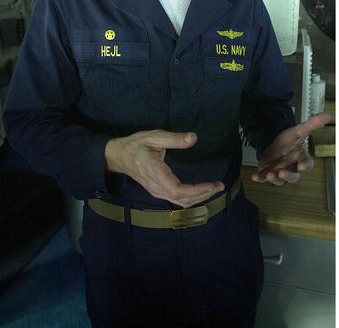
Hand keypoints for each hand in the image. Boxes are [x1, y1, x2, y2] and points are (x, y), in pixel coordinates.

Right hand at [105, 130, 223, 207]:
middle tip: (219, 186)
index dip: (198, 190)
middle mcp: (156, 186)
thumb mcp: (154, 136)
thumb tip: (194, 138)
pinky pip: (176, 200)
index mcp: (155, 172)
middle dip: (203, 194)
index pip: (179, 189)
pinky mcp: (157, 191)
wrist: (118, 156)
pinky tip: (200, 192)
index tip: (214, 184)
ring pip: (180, 202)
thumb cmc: (136, 145)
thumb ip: (175, 138)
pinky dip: (191, 198)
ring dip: (198, 198)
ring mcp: (156, 191)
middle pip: (182, 199)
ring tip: (213, 189)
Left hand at [252, 112, 331, 185]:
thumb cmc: (288, 141)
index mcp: (301, 159)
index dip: (305, 165)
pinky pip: (263, 178)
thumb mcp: (298, 131)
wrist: (273, 144)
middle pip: (293, 177)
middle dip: (288, 176)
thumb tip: (327, 115)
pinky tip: (254, 177)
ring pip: (279, 180)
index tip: (302, 166)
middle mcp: (291, 168)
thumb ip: (311, 125)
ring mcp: (278, 172)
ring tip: (269, 175)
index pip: (306, 164)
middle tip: (282, 173)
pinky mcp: (266, 173)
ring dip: (274, 179)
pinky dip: (259, 178)